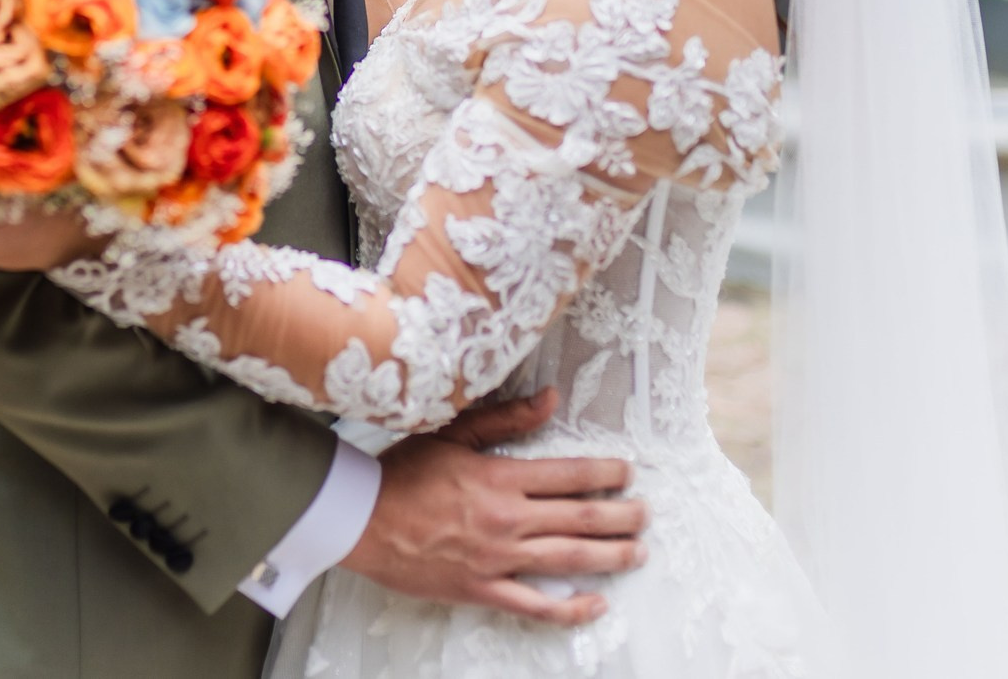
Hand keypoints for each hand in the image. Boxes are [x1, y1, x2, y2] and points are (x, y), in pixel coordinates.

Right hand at [341, 388, 647, 625]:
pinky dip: (570, 609)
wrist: (361, 520)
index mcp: (501, 478)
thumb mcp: (453, 433)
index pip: (570, 475)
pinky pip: (536, 606)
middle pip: (581, 519)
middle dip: (622, 516)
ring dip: (610, 556)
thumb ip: (506, 419)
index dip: (606, 473)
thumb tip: (550, 398)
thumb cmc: (402, 473)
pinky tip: (595, 605)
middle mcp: (507, 520)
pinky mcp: (483, 589)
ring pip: (569, 560)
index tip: (627, 472)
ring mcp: (498, 559)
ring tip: (638, 551)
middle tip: (645, 513)